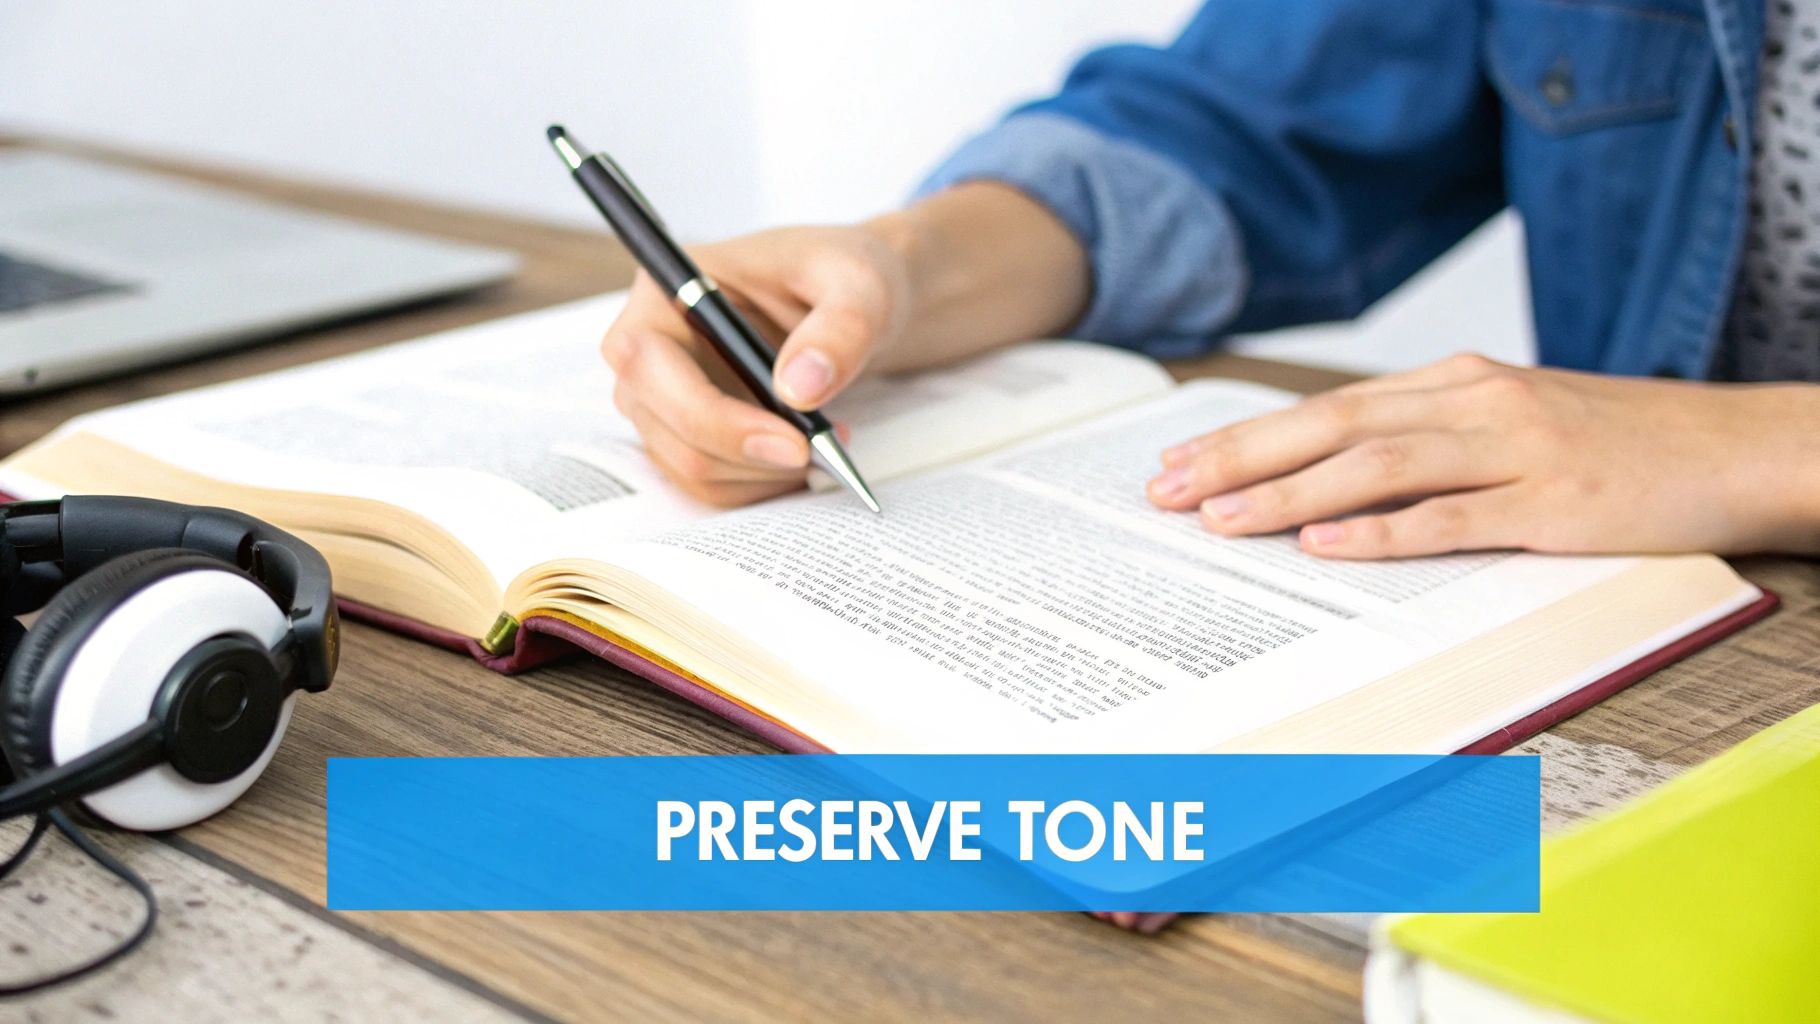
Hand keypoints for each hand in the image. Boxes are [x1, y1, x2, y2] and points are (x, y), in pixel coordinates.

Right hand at [601, 225, 911, 505]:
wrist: (854, 304)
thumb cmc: (843, 276)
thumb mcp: (860, 284)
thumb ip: (840, 328)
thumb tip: (798, 389)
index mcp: (667, 290)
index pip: (648, 365)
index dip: (712, 416)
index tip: (793, 442)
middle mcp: (651, 348)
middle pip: (667, 429)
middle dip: (747, 455)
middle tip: (823, 451)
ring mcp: (664, 398)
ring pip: (691, 467)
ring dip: (763, 473)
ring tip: (828, 441)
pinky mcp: (689, 434)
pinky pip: (712, 483)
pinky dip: (763, 483)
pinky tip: (808, 452)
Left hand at [1146, 354, 1819, 557]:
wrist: (1737, 444)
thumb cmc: (1617, 443)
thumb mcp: (1513, 422)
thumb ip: (1430, 440)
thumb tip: (1333, 480)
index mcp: (1456, 384)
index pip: (1326, 407)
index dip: (1246, 435)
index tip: (1177, 460)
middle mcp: (1475, 404)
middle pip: (1333, 426)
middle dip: (1240, 459)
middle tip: (1164, 491)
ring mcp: (1517, 451)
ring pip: (1380, 466)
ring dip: (1292, 494)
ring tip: (1221, 520)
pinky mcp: (1558, 504)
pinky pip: (1457, 518)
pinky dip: (1386, 532)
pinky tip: (1328, 548)